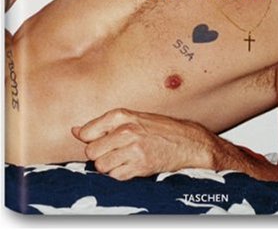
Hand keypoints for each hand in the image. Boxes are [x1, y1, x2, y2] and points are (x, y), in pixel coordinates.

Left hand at [71, 109, 214, 180]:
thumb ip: (104, 125)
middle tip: (115, 152)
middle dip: (100, 155)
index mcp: (122, 115)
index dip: (91, 140)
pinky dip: (121, 174)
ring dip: (110, 166)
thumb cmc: (159, 128)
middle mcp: (126, 130)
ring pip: (101, 166)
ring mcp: (133, 148)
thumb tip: (75, 131)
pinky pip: (116, 176)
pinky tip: (133, 165)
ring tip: (124, 159)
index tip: (101, 142)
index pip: (87, 132)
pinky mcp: (140, 165)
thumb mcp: (133, 118)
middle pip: (92, 151)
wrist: (188, 141)